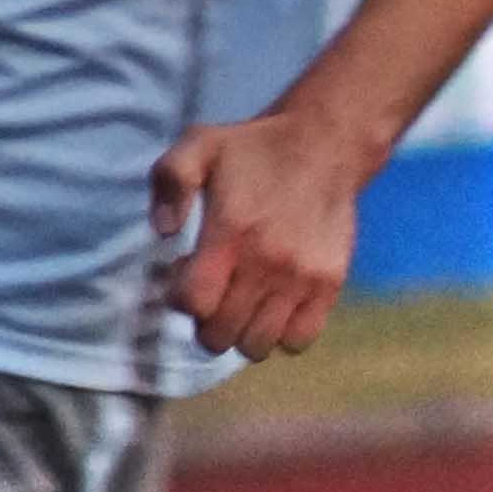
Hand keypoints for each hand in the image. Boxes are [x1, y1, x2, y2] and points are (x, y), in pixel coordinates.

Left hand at [151, 102, 374, 355]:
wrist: (324, 144)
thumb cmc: (253, 149)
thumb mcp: (198, 145)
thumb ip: (170, 182)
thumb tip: (163, 231)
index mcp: (231, 233)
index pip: (192, 303)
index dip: (178, 296)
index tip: (184, 272)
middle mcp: (268, 262)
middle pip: (220, 335)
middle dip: (204, 319)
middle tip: (213, 288)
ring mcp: (302, 278)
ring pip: (257, 347)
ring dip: (241, 332)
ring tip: (242, 301)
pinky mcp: (329, 285)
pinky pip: (299, 341)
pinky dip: (281, 334)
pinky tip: (274, 306)